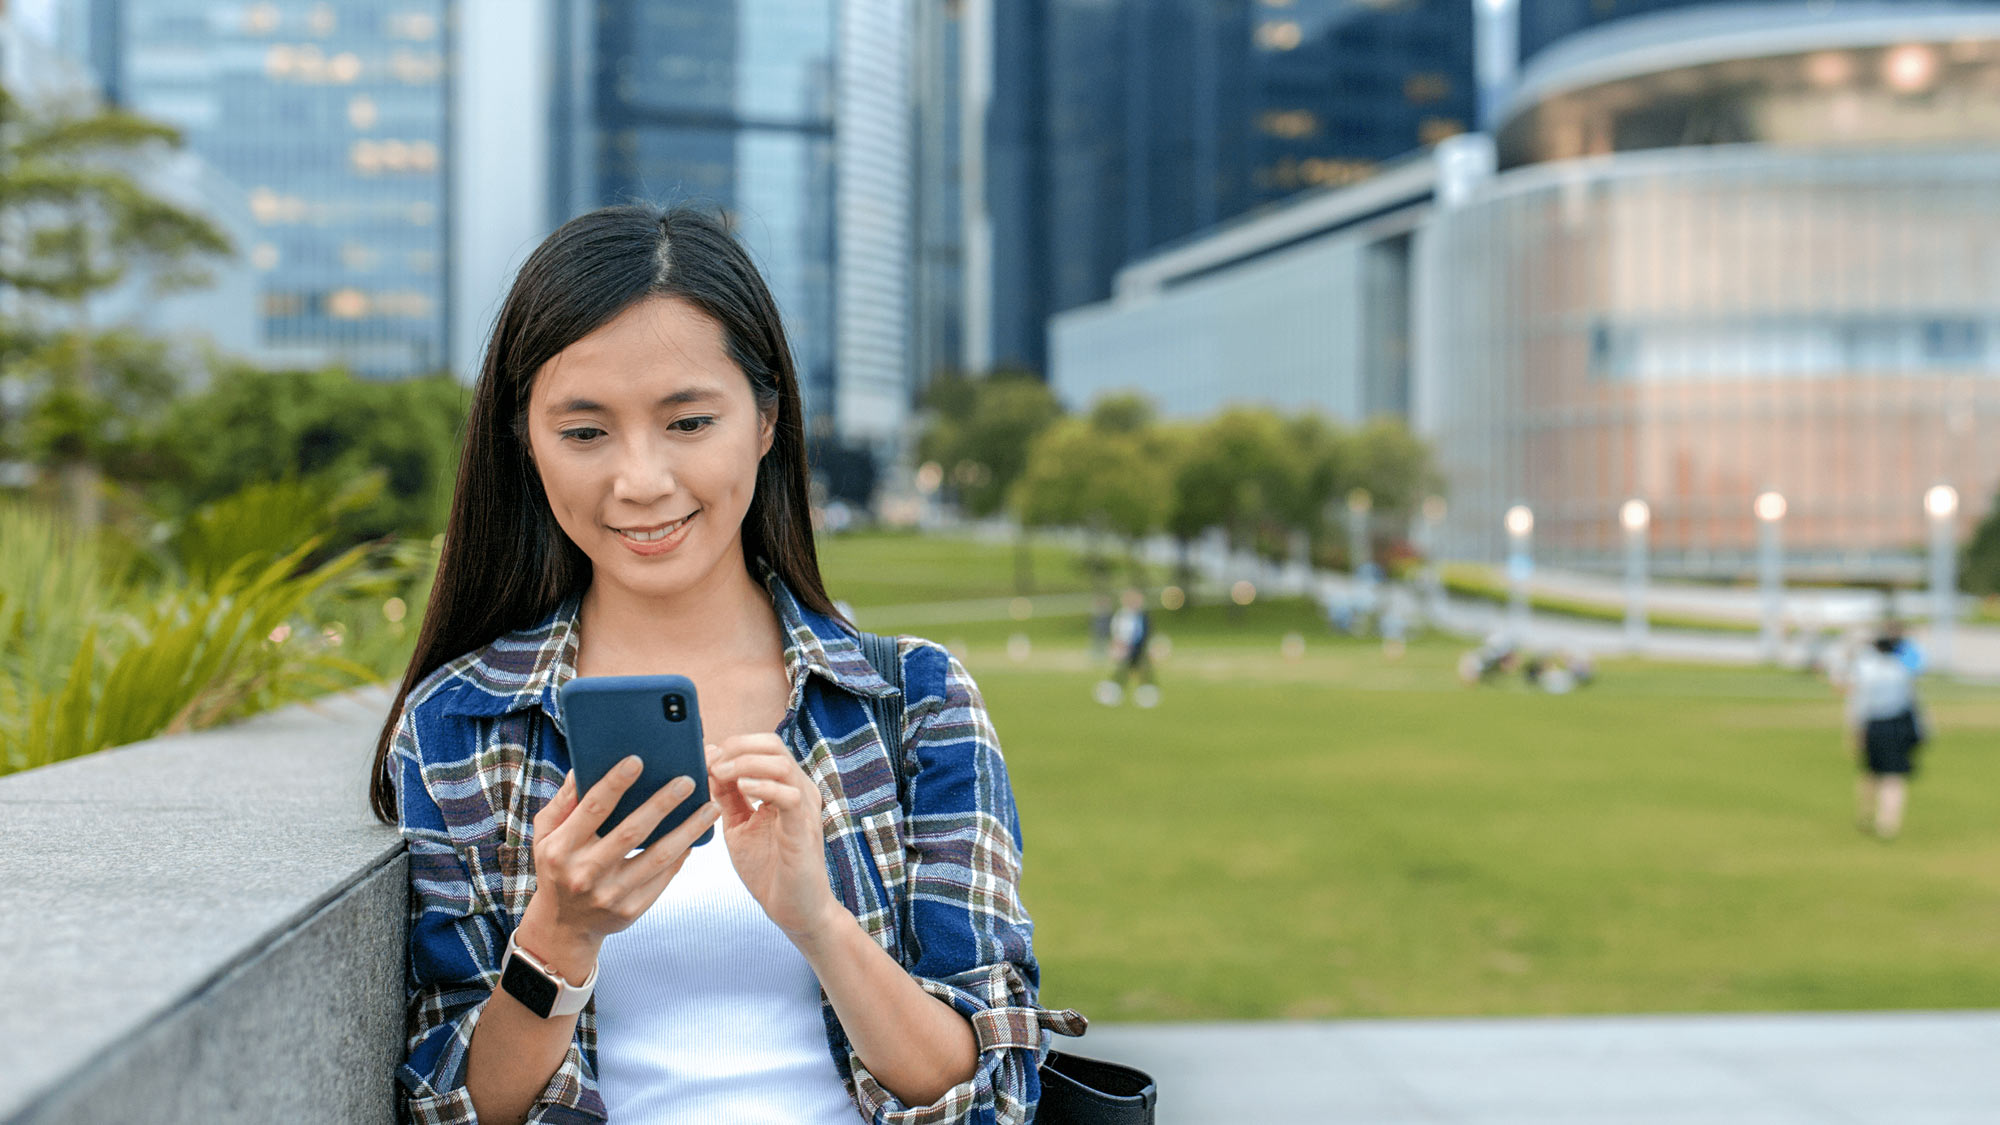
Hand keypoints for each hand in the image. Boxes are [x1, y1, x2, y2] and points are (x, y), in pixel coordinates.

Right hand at [515, 758, 721, 977]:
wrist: (563, 926)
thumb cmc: (557, 866)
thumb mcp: (546, 835)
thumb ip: (563, 802)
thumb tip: (585, 766)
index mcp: (561, 848)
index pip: (592, 809)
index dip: (614, 783)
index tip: (637, 760)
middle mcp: (585, 873)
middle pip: (631, 832)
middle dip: (662, 803)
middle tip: (687, 780)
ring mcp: (610, 895)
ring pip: (658, 857)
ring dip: (688, 829)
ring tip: (711, 807)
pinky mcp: (631, 910)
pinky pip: (664, 877)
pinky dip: (682, 854)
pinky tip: (697, 835)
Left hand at [708, 734, 842, 940]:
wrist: (793, 909)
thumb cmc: (768, 868)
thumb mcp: (738, 826)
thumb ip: (727, 798)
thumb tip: (709, 766)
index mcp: (784, 786)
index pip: (762, 746)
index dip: (732, 745)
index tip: (704, 756)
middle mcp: (798, 789)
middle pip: (773, 744)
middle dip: (736, 747)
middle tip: (710, 762)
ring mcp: (805, 807)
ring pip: (781, 763)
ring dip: (744, 763)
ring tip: (720, 773)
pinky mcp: (804, 829)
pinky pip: (789, 796)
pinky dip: (763, 787)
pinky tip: (741, 791)